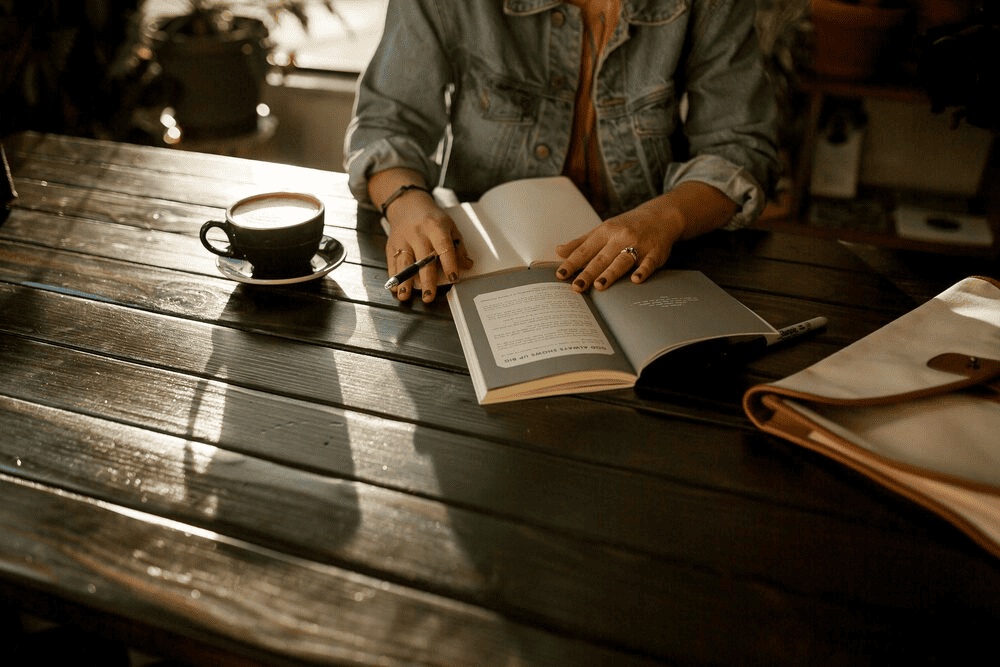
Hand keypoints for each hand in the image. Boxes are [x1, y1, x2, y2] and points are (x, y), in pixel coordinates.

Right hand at [384, 191, 472, 301]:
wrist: (407, 205)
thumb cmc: (431, 218)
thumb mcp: (449, 226)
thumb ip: (458, 247)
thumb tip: (466, 265)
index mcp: (435, 227)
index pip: (444, 247)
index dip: (450, 264)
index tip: (454, 278)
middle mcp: (418, 234)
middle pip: (423, 259)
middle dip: (426, 280)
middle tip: (429, 296)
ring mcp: (403, 240)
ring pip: (404, 262)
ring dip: (405, 281)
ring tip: (406, 295)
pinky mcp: (392, 245)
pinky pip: (392, 263)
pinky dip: (393, 277)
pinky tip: (396, 288)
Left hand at [555, 182, 737, 291]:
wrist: (660, 217)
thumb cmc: (626, 226)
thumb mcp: (602, 230)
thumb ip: (581, 243)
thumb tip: (558, 251)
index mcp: (605, 232)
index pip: (585, 250)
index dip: (572, 262)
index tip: (560, 275)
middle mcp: (621, 237)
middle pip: (602, 258)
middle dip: (588, 273)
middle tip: (576, 287)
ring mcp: (639, 245)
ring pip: (622, 260)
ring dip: (611, 273)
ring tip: (599, 286)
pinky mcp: (655, 253)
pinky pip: (648, 263)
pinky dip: (643, 271)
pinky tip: (635, 280)